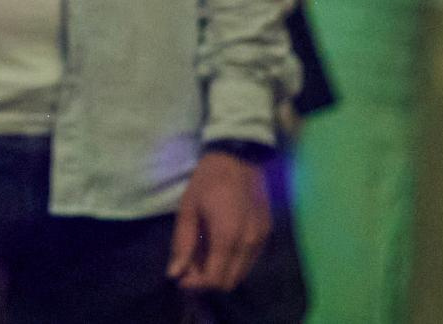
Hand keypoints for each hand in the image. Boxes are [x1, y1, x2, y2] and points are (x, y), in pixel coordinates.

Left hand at [167, 150, 271, 292]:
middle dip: (207, 281)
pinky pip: (250, 260)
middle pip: (229, 282)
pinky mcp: (267, 233)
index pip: (214, 279)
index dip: (195, 285)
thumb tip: (175, 273)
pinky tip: (219, 246)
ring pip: (241, 274)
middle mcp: (249, 243)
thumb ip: (183, 244)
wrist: (240, 157)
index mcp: (227, 237)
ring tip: (203, 256)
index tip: (181, 278)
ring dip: (221, 272)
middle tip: (190, 268)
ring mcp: (261, 239)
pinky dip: (234, 262)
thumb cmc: (208, 180)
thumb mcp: (188, 209)